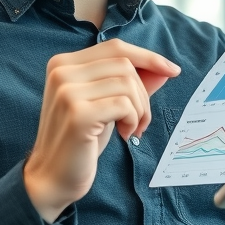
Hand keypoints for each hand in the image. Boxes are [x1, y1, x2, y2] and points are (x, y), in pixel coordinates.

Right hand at [23, 39, 180, 220]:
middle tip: (140, 120)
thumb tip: (166, 69)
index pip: (115, 47)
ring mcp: (67, 91)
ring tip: (131, 129)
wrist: (53, 177)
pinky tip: (124, 135)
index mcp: (63, 63)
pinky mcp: (78, 113)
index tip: (172, 70)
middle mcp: (62, 71)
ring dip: (140, 109)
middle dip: (143, 93)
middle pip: (125, 64)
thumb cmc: (81, 140)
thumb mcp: (107, 104)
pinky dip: (133, 120)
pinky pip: (124, 104)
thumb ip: (132, 84)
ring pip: (127, 83)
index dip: (147, 57)